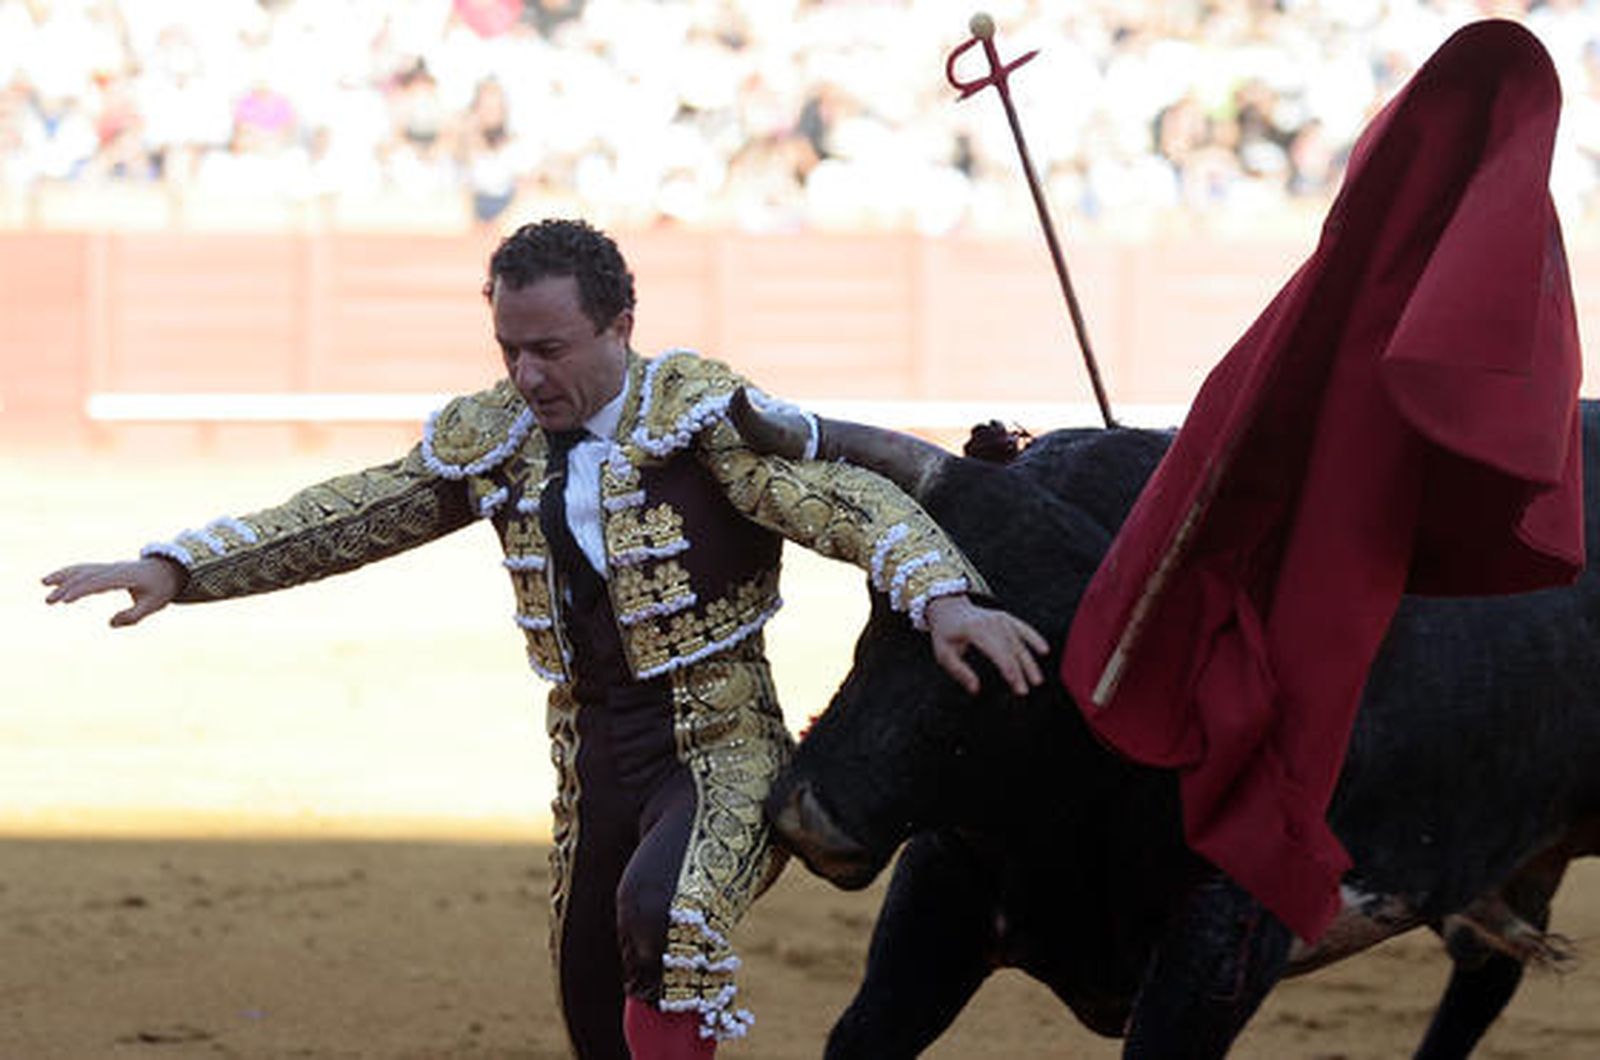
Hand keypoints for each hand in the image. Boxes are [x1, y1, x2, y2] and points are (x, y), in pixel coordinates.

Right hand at [42, 558, 183, 627]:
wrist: (169, 570)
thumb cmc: (161, 588)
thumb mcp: (154, 604)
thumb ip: (133, 616)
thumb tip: (110, 624)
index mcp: (124, 577)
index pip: (98, 583)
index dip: (81, 591)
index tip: (65, 600)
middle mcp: (114, 569)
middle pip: (86, 576)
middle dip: (66, 587)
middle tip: (48, 601)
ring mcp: (109, 567)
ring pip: (83, 569)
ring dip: (63, 576)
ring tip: (43, 583)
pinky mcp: (107, 569)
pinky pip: (85, 569)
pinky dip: (70, 573)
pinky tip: (57, 580)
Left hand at [924, 593, 1047, 696]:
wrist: (949, 608)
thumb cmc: (946, 634)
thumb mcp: (943, 654)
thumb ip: (959, 671)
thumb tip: (975, 689)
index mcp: (975, 630)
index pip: (997, 652)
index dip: (1009, 670)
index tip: (1016, 687)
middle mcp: (991, 622)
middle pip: (1010, 650)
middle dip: (1020, 672)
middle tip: (1025, 691)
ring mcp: (1000, 618)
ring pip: (1019, 642)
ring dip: (1029, 662)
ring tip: (1037, 680)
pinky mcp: (1006, 618)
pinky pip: (1023, 628)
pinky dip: (1034, 638)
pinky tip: (1044, 650)